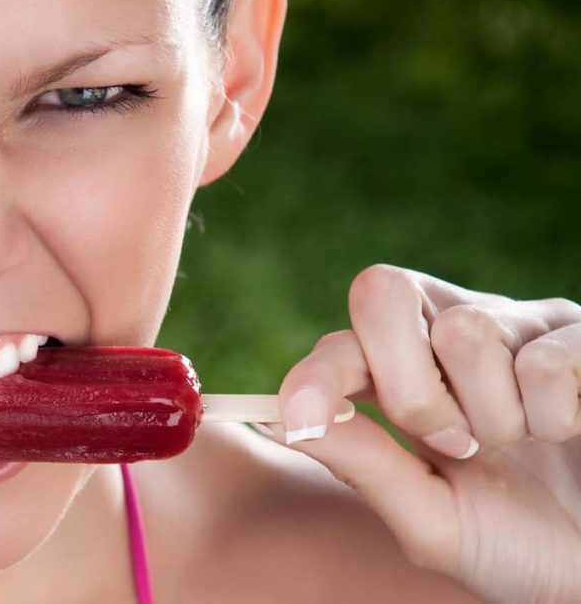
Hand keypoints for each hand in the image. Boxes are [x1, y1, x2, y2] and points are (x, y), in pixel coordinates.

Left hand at [267, 264, 580, 603]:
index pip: (340, 342)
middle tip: (453, 446)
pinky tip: (567, 432)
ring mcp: (519, 324)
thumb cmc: (516, 543)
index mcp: (402, 372)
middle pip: (382, 291)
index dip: (317, 375)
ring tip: (522, 446)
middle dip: (405, 383)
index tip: (304, 419)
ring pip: (463, 331)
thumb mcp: (430, 518)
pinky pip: (544, 361)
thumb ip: (362, 465)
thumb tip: (282, 420)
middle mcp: (452, 330)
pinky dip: (552, 419)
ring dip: (491, 418)